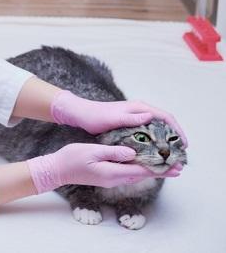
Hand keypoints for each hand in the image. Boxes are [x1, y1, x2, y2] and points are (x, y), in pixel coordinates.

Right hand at [26, 143, 182, 192]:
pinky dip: (139, 169)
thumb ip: (113, 152)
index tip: (175, 166)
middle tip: (178, 167)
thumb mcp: (92, 151)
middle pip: (142, 175)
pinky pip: (128, 173)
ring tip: (165, 165)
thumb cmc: (72, 158)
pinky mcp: (107, 177)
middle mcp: (115, 178)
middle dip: (160, 170)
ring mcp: (110, 179)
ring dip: (151, 170)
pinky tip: (143, 164)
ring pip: (136, 174)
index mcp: (113, 172)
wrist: (57, 170)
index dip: (159, 168)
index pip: (141, 170)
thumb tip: (132, 153)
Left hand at [50, 90, 187, 147]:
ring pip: (157, 130)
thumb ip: (130, 118)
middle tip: (180, 155)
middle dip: (174, 138)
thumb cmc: (95, 116)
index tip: (183, 145)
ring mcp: (135, 118)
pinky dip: (154, 143)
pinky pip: (148, 134)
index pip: (166, 117)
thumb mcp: (113, 118)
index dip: (177, 130)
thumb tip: (150, 116)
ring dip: (165, 142)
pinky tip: (155, 155)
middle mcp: (140, 111)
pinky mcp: (130, 125)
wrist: (80, 114)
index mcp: (139, 107)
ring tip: (171, 157)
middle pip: (165, 124)